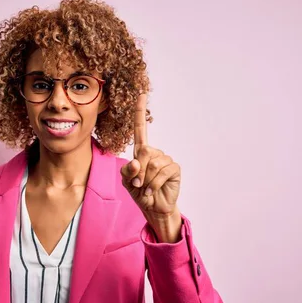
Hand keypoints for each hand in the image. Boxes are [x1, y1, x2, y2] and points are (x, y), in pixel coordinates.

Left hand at [120, 93, 182, 240]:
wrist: (154, 208)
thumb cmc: (139, 192)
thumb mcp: (126, 181)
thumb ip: (127, 170)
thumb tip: (137, 162)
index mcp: (142, 152)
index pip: (140, 129)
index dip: (140, 112)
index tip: (141, 94)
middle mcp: (154, 153)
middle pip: (143, 152)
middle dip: (138, 172)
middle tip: (138, 185)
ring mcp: (166, 159)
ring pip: (152, 164)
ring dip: (145, 181)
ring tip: (146, 189)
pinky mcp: (174, 168)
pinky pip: (161, 172)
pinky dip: (153, 185)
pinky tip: (153, 191)